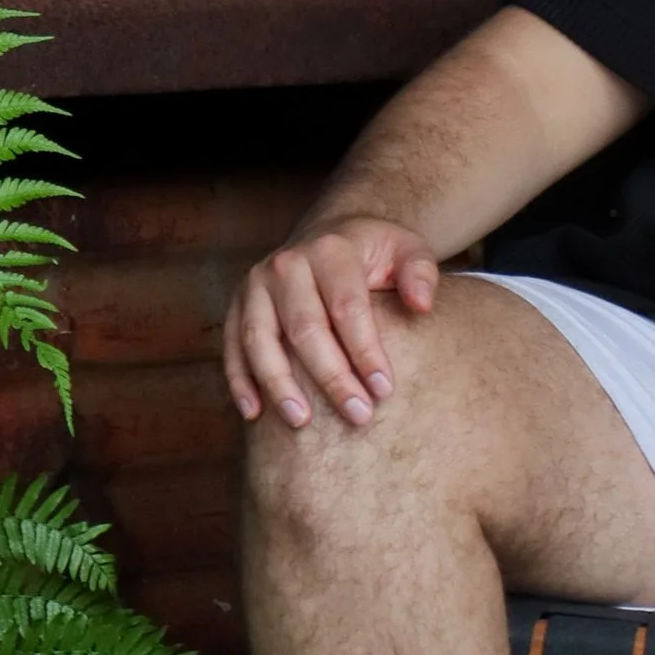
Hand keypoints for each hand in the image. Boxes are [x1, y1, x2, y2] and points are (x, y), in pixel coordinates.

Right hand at [224, 214, 441, 429]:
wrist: (331, 232)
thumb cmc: (375, 251)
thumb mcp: (408, 248)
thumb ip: (421, 272)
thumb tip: (421, 305)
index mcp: (331, 249)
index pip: (347, 306)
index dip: (365, 350)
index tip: (384, 389)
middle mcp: (287, 264)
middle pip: (305, 328)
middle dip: (331, 377)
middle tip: (358, 415)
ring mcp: (256, 284)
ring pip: (260, 339)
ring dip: (279, 384)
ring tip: (302, 422)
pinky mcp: (237, 305)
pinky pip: (233, 345)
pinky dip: (240, 380)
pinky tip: (254, 413)